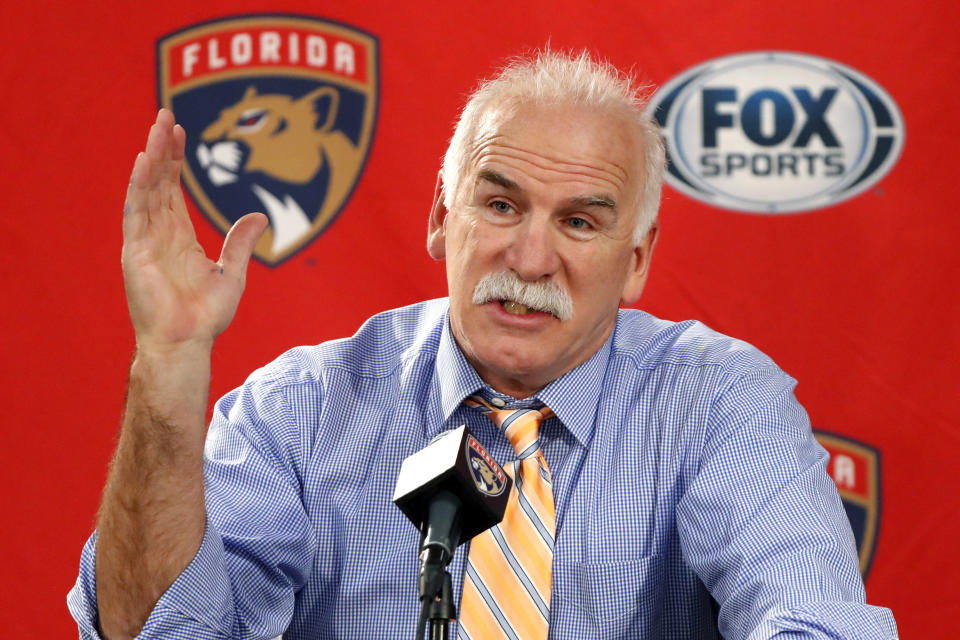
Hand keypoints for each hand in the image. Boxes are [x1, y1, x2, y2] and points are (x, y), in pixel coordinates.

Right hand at [121, 110, 267, 352]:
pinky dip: (139, 186)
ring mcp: (144, 241)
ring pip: (146, 189)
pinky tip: (144, 161)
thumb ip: (241, 242)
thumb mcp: (232, 272)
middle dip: (163, 148)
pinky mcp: (134, 251)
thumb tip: (260, 216)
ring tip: (158, 127)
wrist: (187, 342)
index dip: (177, 160)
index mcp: (178, 237)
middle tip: (167, 114)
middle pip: (158, 181)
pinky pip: (135, 212)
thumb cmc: (206, 315)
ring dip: (152, 157)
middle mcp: (158, 233)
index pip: (173, 189)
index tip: (182, 132)